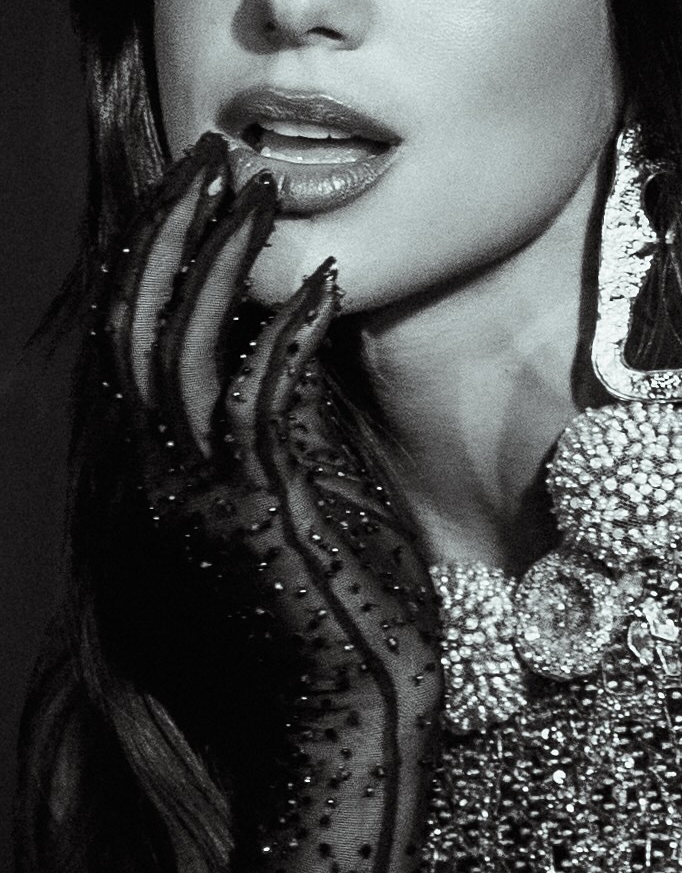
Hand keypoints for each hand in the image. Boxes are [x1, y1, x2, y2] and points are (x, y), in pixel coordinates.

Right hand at [101, 132, 442, 872]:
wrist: (352, 717)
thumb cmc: (340, 613)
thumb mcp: (304, 502)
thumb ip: (284, 424)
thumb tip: (289, 342)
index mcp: (169, 474)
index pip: (137, 345)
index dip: (155, 261)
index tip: (190, 196)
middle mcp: (166, 478)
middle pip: (140, 326)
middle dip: (171, 232)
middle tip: (209, 156)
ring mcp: (206, 495)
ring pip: (183, 347)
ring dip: (220, 259)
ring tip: (254, 185)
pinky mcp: (262, 512)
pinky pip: (261, 399)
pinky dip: (290, 332)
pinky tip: (328, 282)